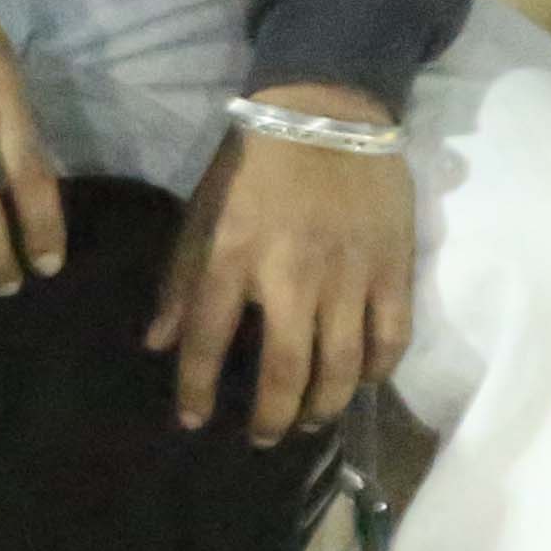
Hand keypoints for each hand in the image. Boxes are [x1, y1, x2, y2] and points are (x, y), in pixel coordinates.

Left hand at [151, 94, 415, 442]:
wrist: (326, 111)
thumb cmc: (253, 165)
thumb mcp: (201, 211)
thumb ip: (180, 278)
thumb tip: (157, 343)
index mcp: (234, 254)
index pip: (207, 337)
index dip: (195, 387)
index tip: (192, 420)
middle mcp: (291, 273)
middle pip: (286, 370)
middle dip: (273, 418)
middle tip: (264, 439)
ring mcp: (349, 274)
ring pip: (342, 366)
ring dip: (324, 406)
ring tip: (309, 421)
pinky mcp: (393, 268)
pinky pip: (390, 338)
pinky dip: (376, 371)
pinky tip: (359, 381)